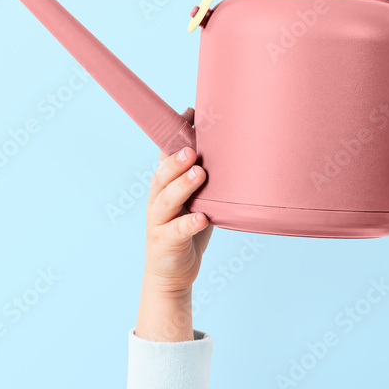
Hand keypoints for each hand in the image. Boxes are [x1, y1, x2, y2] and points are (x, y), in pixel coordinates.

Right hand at [135, 110, 212, 340]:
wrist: (171, 274)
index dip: (174, 135)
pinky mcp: (165, 243)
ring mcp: (158, 222)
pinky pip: (177, 231)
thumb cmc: (188, 230)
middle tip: (193, 149)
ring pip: (166, 200)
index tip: (188, 114)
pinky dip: (189, 223)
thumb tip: (230, 146)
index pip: (165, 156)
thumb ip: (205, 177)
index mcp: (165, 186)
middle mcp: (157, 200)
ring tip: (199, 173)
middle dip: (176, 160)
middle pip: (162, 175)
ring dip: (182, 185)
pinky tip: (202, 218)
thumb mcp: (195, 200)